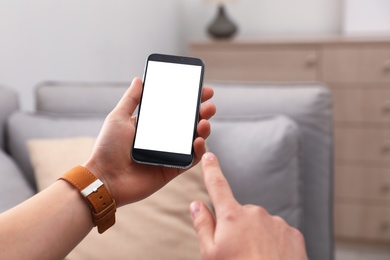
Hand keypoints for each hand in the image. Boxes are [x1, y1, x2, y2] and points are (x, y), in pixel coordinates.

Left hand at [84, 77, 215, 206]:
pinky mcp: (173, 169)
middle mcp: (163, 139)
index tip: (203, 90)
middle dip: (202, 112)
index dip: (190, 99)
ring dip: (203, 129)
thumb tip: (139, 79)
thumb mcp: (118, 118)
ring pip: (194, 140)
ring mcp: (169, 154)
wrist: (105, 178)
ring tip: (204, 122)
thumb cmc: (108, 148)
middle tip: (209, 106)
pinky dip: (199, 151)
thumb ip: (131, 99)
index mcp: (152, 125)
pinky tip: (199, 141)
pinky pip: (191, 159)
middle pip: (189, 123)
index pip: (175, 109)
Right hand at [190, 152, 307, 259]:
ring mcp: (275, 222)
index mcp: (232, 217)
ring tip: (256, 259)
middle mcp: (254, 213)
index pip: (218, 186)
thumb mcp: (210, 254)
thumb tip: (196, 204)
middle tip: (238, 252)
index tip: (209, 156)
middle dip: (237, 228)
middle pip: (240, 214)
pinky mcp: (292, 233)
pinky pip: (277, 233)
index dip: (212, 170)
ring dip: (257, 237)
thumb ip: (202, 224)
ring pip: (260, 225)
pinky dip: (273, 244)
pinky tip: (271, 259)